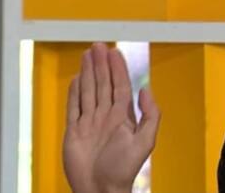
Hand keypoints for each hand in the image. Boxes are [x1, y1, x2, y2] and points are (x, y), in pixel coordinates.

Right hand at [62, 43, 159, 192]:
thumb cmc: (124, 169)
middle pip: (103, 84)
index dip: (117, 68)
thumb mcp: (146, 141)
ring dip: (88, 72)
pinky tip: (77, 79)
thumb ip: (150, 115)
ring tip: (87, 54)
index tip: (114, 51)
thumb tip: (147, 89)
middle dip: (101, 64)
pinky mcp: (74, 131)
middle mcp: (106, 116)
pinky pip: (74, 107)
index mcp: (123, 116)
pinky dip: (74, 92)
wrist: (101, 189)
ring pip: (89, 91)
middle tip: (98, 45)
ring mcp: (90, 122)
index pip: (120, 85)